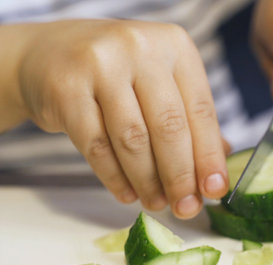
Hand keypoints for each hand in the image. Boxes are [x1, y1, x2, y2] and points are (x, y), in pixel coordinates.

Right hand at [6, 20, 229, 217]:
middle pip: (169, 127)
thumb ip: (190, 118)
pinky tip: (128, 194)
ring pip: (133, 140)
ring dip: (148, 181)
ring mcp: (100, 65)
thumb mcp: (160, 81)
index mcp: (174, 45)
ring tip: (157, 202)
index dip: (209, 156)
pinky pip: (97, 146)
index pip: (201, 110)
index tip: (215, 190)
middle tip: (186, 207)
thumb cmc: (118, 72)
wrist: (52, 53)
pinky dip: (115, 178)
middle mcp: (140, 48)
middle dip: (180, 176)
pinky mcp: (67, 89)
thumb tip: (218, 167)